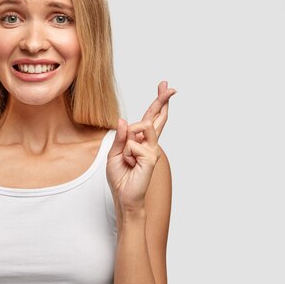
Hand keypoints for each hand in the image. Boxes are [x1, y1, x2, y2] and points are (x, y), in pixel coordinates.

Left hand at [106, 81, 176, 213]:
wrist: (124, 196)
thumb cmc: (120, 177)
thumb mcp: (114, 153)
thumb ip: (120, 137)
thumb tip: (124, 120)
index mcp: (141, 141)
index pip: (151, 118)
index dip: (158, 102)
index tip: (164, 86)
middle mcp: (150, 143)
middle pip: (156, 117)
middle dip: (162, 100)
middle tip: (170, 86)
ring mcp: (153, 150)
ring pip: (141, 127)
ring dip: (128, 141)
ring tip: (127, 157)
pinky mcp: (151, 158)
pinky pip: (133, 145)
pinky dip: (126, 154)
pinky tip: (130, 164)